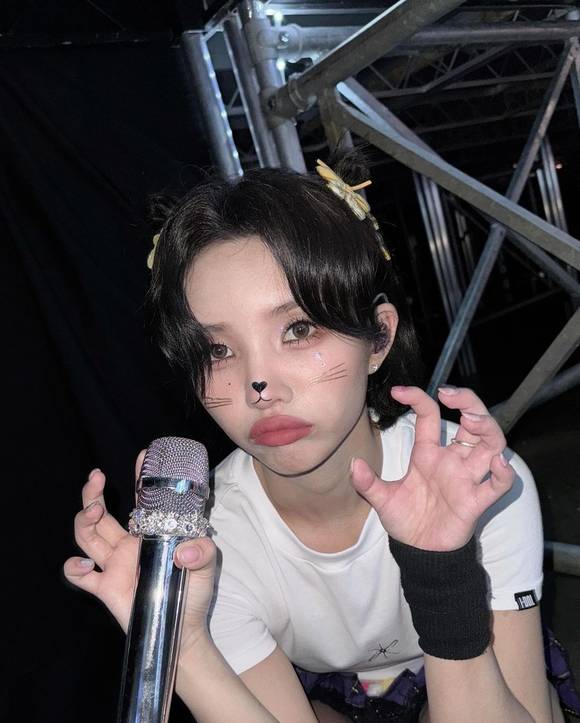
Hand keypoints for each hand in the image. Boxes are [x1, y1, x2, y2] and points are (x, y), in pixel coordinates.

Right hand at [63, 454, 215, 649]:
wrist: (183, 629)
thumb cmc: (195, 593)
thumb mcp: (208, 566)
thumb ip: (203, 552)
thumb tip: (185, 551)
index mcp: (150, 532)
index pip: (141, 499)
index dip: (139, 477)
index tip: (142, 456)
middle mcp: (128, 544)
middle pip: (101, 513)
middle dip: (93, 494)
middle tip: (96, 479)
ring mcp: (114, 564)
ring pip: (87, 535)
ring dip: (84, 520)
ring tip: (94, 513)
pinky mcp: (105, 587)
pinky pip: (79, 575)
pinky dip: (74, 568)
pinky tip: (84, 566)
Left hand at [351, 385, 513, 551]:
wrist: (419, 552)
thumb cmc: (406, 521)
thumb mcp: (382, 499)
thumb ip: (368, 483)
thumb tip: (353, 465)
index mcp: (427, 454)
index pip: (428, 416)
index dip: (417, 398)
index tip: (398, 391)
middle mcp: (451, 460)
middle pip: (472, 421)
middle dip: (468, 401)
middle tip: (451, 393)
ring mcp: (466, 478)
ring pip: (491, 444)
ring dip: (487, 427)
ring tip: (472, 419)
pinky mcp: (476, 501)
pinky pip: (497, 484)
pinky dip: (503, 473)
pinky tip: (497, 462)